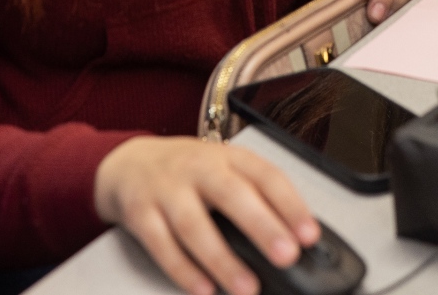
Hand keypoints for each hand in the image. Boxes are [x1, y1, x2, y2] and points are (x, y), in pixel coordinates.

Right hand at [94, 136, 318, 294]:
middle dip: (261, 226)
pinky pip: (160, 244)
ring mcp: (166, 189)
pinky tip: (203, 288)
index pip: (265, 175)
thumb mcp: (225, 169)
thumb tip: (295, 236)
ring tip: (246, 287)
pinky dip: (182, 269)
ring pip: (194, 225)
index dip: (290, 204)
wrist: (128, 163)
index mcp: (227, 157)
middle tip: (286, 255)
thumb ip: (256, 196)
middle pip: (231, 194)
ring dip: (222, 259)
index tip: (309, 235)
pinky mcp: (140, 213)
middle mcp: (198, 168)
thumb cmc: (187, 171)